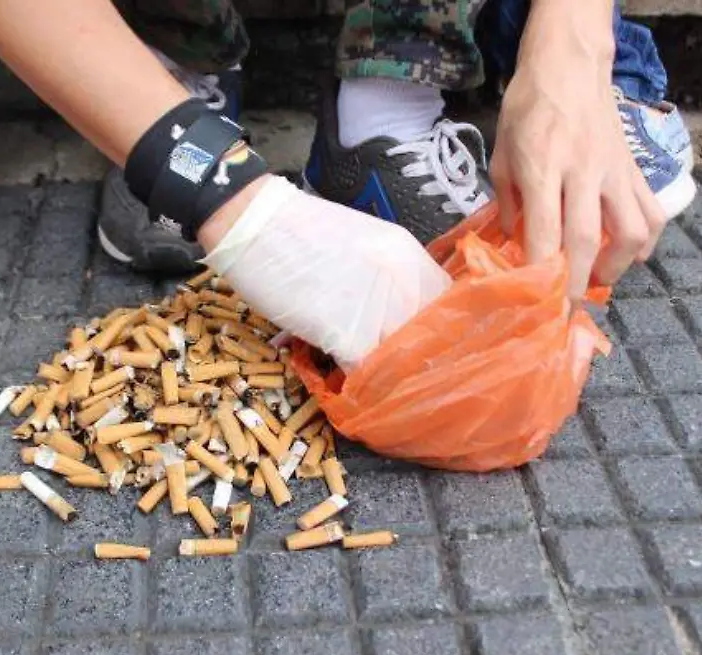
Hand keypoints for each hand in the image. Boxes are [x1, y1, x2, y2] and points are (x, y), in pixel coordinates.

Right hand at [201, 176, 450, 370]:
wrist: (252, 221)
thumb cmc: (296, 231)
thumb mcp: (361, 247)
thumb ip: (386, 280)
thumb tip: (392, 319)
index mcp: (409, 256)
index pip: (449, 308)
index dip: (436, 334)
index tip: (419, 350)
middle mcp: (404, 280)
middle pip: (432, 339)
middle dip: (414, 362)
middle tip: (395, 376)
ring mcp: (378, 307)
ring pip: (403, 361)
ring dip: (386, 378)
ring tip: (368, 384)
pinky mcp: (346, 332)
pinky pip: (366, 373)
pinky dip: (356, 385)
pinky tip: (341, 381)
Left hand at [489, 1, 665, 300]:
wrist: (569, 66)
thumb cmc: (528, 108)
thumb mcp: (502, 153)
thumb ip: (508, 201)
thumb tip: (514, 243)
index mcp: (542, 166)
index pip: (545, 230)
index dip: (541, 271)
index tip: (535, 299)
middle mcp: (582, 171)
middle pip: (587, 239)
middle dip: (578, 281)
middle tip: (567, 305)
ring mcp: (614, 170)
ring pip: (631, 231)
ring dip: (617, 266)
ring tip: (599, 278)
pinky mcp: (634, 167)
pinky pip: (651, 211)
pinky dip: (646, 241)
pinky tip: (631, 255)